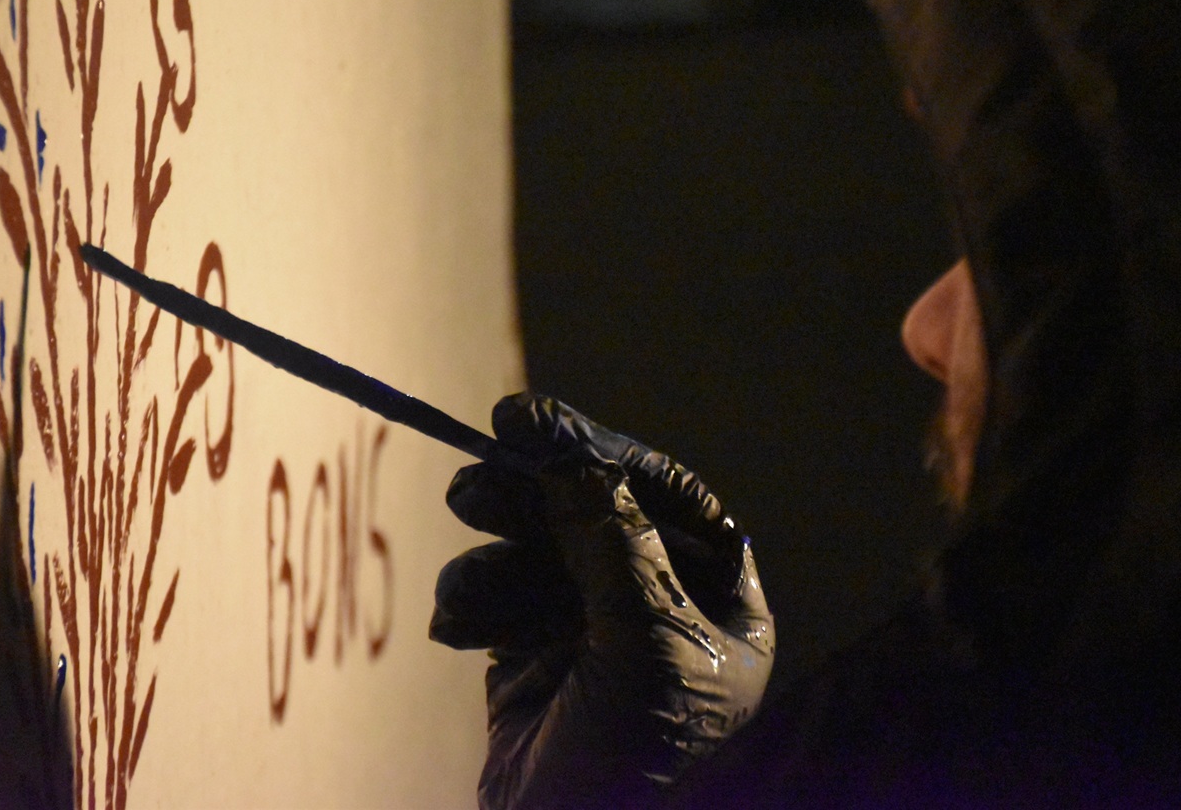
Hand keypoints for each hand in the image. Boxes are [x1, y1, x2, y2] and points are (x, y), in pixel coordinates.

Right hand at [430, 393, 773, 809]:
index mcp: (720, 603)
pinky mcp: (535, 662)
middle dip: (537, 489)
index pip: (666, 498)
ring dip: (498, 542)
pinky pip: (502, 600)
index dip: (603, 451)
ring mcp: (595, 634)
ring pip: (540, 552)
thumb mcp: (641, 641)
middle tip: (482, 460)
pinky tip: (460, 628)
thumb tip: (577, 462)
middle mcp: (662, 610)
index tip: (535, 420)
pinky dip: (477, 602)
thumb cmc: (639, 760)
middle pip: (596, 515)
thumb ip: (613, 542)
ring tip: (463, 517)